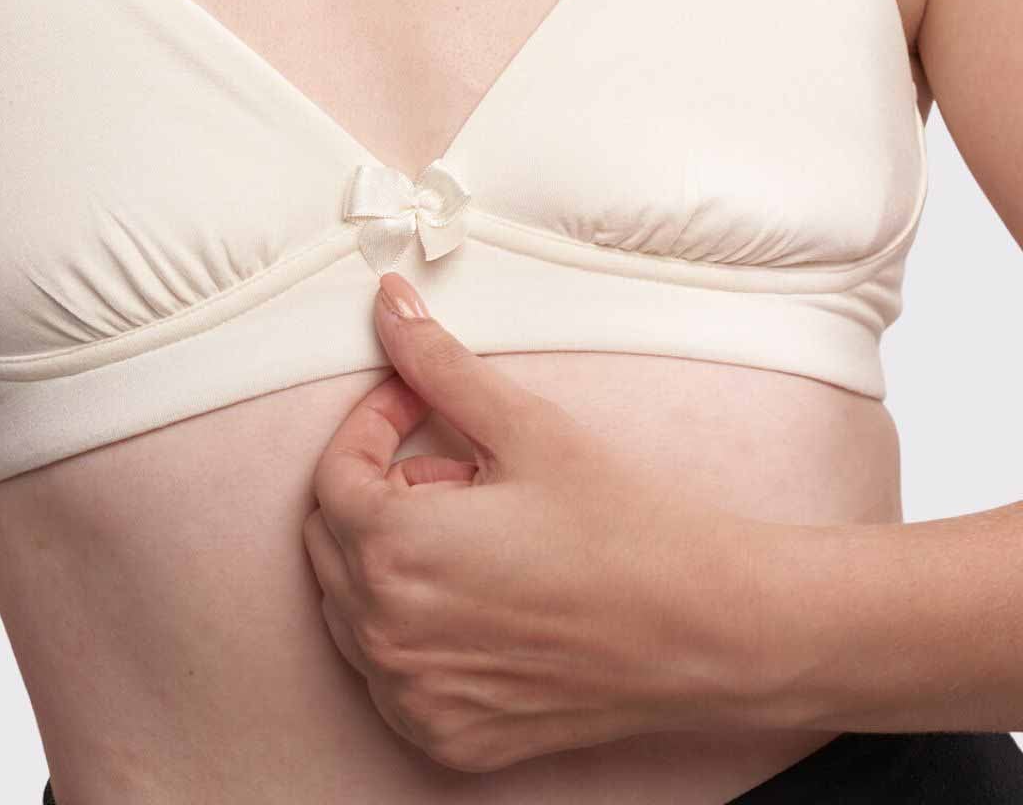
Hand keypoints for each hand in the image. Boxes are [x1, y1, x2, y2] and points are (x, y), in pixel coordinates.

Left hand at [302, 271, 772, 773]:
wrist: (707, 630)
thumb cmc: (623, 527)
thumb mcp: (524, 427)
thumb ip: (438, 365)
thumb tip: (388, 304)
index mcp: (393, 553)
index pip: (334, 472)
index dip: (372, 421)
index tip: (416, 401)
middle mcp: (386, 638)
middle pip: (335, 537)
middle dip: (380, 485)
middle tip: (458, 464)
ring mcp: (414, 698)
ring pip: (356, 605)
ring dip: (394, 554)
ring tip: (480, 526)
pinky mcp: (448, 737)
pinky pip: (393, 669)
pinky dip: (415, 625)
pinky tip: (484, 593)